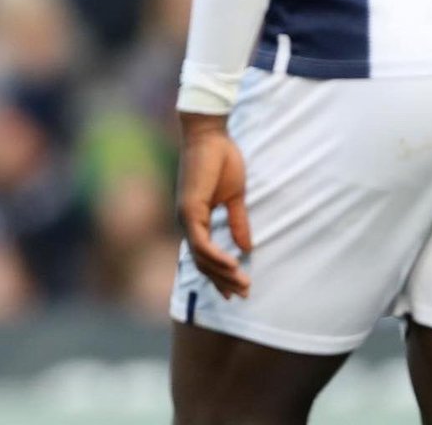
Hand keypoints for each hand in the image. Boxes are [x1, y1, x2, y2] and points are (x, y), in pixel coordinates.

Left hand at [177, 112, 251, 298]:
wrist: (211, 135)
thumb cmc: (221, 159)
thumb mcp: (235, 197)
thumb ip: (237, 222)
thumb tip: (246, 248)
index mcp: (195, 218)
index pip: (204, 255)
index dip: (220, 275)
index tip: (236, 292)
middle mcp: (187, 221)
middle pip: (202, 263)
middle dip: (223, 281)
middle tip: (244, 294)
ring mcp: (186, 216)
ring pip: (200, 257)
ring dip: (222, 274)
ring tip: (243, 284)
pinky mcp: (189, 210)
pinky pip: (200, 243)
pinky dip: (216, 257)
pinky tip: (233, 266)